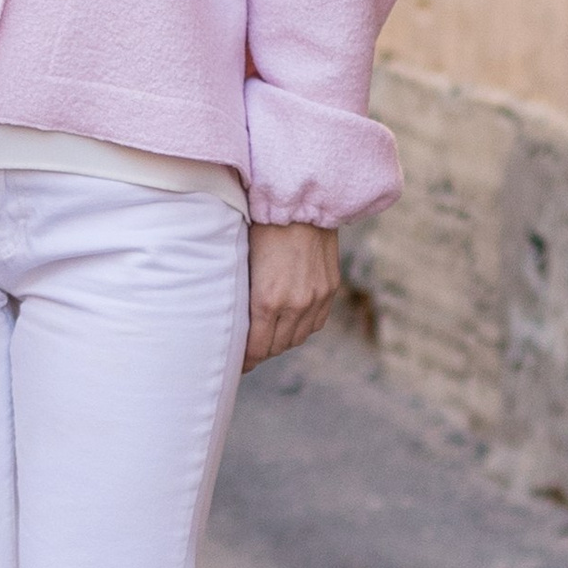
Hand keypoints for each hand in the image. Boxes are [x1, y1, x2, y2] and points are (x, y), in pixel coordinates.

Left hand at [244, 221, 339, 371]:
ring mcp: (315, 298)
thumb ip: (246, 295)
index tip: (237, 363)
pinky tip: (291, 322)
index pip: (256, 347)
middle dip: (262, 350)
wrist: (299, 204)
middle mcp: (294, 305)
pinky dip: (302, 328)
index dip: (246, 359)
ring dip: (282, 340)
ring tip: (269, 336)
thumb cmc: (261, 228)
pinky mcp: (330, 289)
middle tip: (250, 349)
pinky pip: (316, 323)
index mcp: (266, 300)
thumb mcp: (244, 263)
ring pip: (297, 338)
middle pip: (276, 347)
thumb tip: (237, 320)